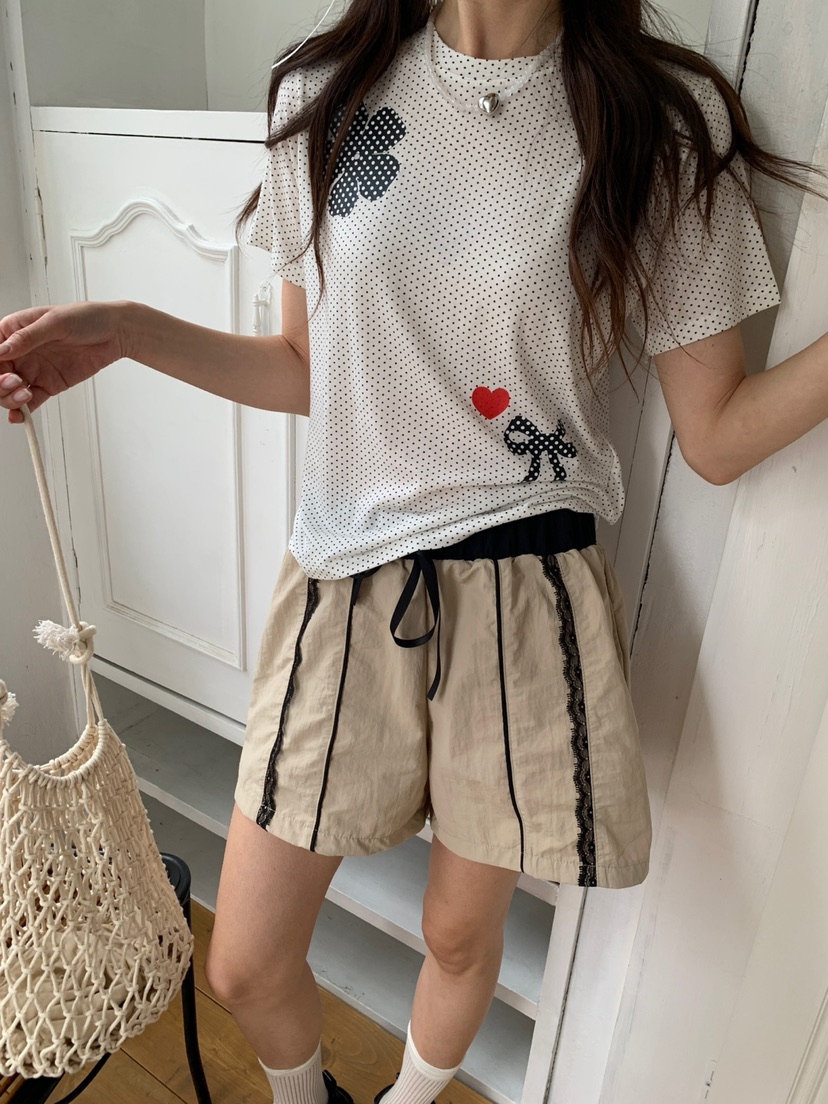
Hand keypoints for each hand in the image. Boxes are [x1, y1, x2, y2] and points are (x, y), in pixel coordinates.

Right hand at [0, 301, 129, 424]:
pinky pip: (30, 401)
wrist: (115, 333)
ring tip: (24, 395)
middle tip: (14, 382)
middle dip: (0, 383)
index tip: (2, 371)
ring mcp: (33, 369)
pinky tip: (20, 416)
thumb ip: (28, 337)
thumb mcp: (55, 322)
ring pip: (9, 391)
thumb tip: (2, 349)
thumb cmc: (86, 318)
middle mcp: (20, 352)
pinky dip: (23, 411)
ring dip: (10, 398)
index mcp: (14, 331)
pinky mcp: (48, 385)